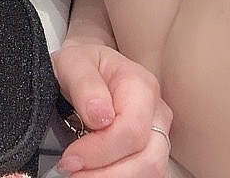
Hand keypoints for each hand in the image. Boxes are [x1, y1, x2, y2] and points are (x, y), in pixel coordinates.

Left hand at [53, 43, 171, 176]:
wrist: (87, 68)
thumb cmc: (82, 65)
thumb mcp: (73, 62)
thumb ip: (85, 85)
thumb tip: (100, 116)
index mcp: (141, 85)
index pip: (132, 130)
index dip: (101, 151)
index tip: (70, 159)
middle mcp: (157, 112)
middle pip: (149, 159)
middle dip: (108, 174)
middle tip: (73, 173)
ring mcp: (159, 133)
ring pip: (151, 172)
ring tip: (82, 175)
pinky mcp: (152, 150)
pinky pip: (144, 175)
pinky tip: (96, 173)